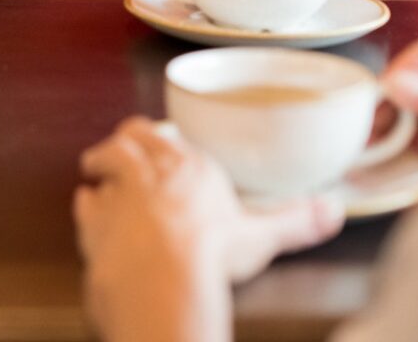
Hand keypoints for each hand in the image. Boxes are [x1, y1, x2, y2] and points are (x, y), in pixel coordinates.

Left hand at [75, 118, 342, 341]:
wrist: (166, 280)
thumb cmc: (212, 254)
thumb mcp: (260, 237)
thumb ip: (295, 221)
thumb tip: (332, 212)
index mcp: (191, 166)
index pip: (168, 137)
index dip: (160, 138)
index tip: (158, 139)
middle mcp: (151, 170)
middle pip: (132, 137)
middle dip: (127, 138)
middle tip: (124, 142)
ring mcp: (118, 191)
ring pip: (105, 160)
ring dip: (101, 161)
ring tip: (96, 164)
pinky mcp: (93, 219)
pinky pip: (85, 202)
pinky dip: (86, 201)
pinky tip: (86, 203)